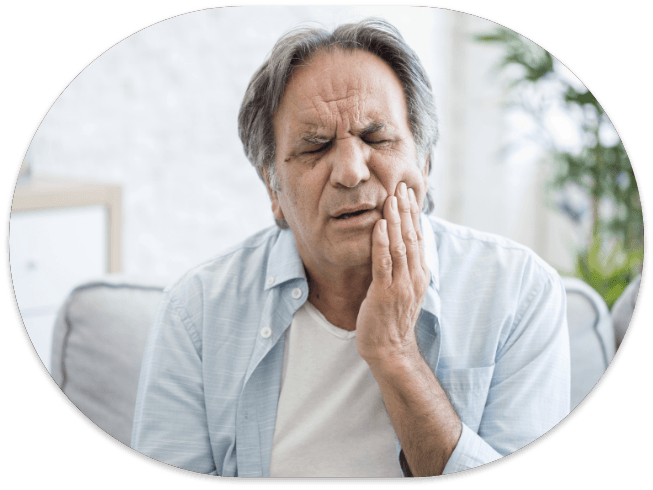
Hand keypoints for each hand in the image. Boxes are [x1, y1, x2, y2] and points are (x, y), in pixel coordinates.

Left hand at [356, 182, 429, 366]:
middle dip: (406, 210)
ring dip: (395, 220)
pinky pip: (384, 263)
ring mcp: (401, 285)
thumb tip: (398, 245)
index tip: (408, 193)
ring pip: (400, 245)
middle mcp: (414, 276)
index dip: (413, 214)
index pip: (418, 237)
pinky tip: (378, 225)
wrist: (390, 349)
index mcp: (420, 274)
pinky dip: (381, 242)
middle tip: (401, 186)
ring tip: (391, 198)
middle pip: (412, 236)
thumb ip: (403, 267)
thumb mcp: (403, 289)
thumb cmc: (392, 319)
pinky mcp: (385, 292)